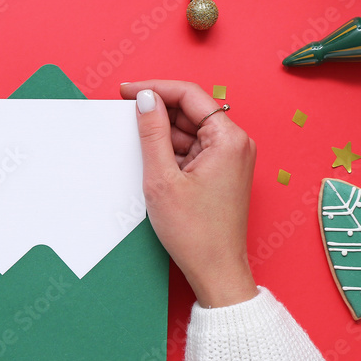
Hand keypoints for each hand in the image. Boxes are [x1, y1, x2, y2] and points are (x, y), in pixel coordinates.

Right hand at [120, 81, 257, 308]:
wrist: (216, 272)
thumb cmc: (195, 233)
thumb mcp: (162, 179)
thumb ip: (152, 133)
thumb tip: (145, 98)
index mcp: (229, 139)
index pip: (189, 94)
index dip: (155, 88)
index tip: (126, 91)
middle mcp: (236, 144)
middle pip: (190, 111)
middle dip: (158, 113)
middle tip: (124, 118)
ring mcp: (230, 159)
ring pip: (190, 131)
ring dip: (163, 136)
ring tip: (139, 152)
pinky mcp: (222, 173)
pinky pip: (194, 149)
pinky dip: (172, 152)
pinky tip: (153, 165)